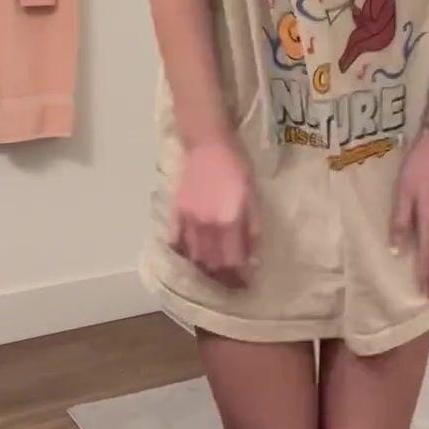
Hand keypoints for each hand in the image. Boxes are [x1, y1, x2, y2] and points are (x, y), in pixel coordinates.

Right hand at [169, 139, 260, 287]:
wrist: (208, 143)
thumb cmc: (237, 166)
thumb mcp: (252, 195)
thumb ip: (252, 226)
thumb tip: (252, 254)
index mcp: (229, 220)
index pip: (233, 258)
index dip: (240, 275)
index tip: (245, 284)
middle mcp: (207, 224)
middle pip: (212, 262)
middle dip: (223, 276)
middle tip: (231, 284)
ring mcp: (188, 219)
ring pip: (194, 255)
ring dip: (204, 268)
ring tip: (214, 274)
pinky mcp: (176, 212)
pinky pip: (177, 240)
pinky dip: (184, 253)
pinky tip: (191, 258)